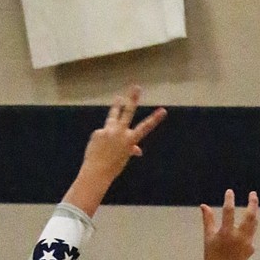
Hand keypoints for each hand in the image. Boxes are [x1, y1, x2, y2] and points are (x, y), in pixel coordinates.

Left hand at [62, 86, 165, 215]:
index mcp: (130, 140)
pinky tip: (98, 148)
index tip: (163, 110)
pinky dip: (101, 140)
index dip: (155, 119)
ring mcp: (108, 131)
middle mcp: (120, 132)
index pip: (145, 127)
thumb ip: (130, 149)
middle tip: (136, 87)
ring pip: (113, 116)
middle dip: (132, 99)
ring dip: (117, 106)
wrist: (96, 172)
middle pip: (127, 112)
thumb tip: (137, 150)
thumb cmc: (112, 168)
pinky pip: (101, 134)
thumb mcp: (124, 157)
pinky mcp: (98, 132)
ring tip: (119, 98)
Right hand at [194, 189, 259, 259]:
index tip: (230, 192)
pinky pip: (251, 235)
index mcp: (226, 233)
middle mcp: (238, 237)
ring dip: (253, 214)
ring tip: (252, 207)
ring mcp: (247, 243)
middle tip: (253, 194)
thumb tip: (203, 205)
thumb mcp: (208, 236)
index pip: (229, 211)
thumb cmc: (211, 254)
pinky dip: (248, 230)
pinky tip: (242, 232)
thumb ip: (208, 220)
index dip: (229, 200)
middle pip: (250, 216)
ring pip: (253, 224)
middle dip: (252, 203)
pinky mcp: (251, 249)